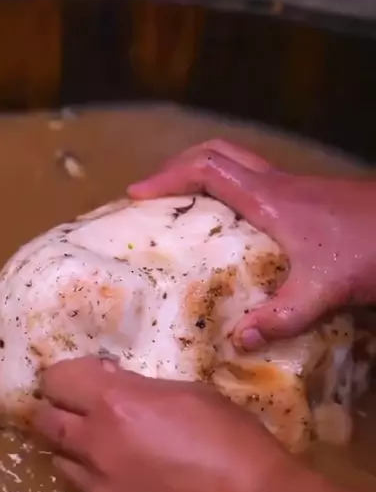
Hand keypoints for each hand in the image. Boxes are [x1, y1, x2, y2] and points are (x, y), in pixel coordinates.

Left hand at [33, 355, 288, 491]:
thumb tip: (111, 383)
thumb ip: (141, 390)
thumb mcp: (191, 394)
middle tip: (85, 415)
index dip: (68, 377)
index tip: (86, 381)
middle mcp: (95, 446)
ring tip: (110, 457)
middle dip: (59, 413)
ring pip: (62, 466)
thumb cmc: (233, 441)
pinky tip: (128, 491)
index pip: (56, 380)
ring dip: (79, 455)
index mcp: (115, 404)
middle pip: (45, 424)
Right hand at [129, 139, 375, 350]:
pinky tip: (240, 229)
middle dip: (181, 166)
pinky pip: (260, 183)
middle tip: (158, 193)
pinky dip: (235, 192)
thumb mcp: (324, 289)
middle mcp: (279, 184)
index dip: (169, 177)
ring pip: (240, 165)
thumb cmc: (369, 249)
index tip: (138, 195)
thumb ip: (282, 315)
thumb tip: (237, 338)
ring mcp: (298, 188)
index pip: (208, 169)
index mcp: (270, 198)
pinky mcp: (312, 200)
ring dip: (209, 176)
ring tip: (188, 208)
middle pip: (218, 153)